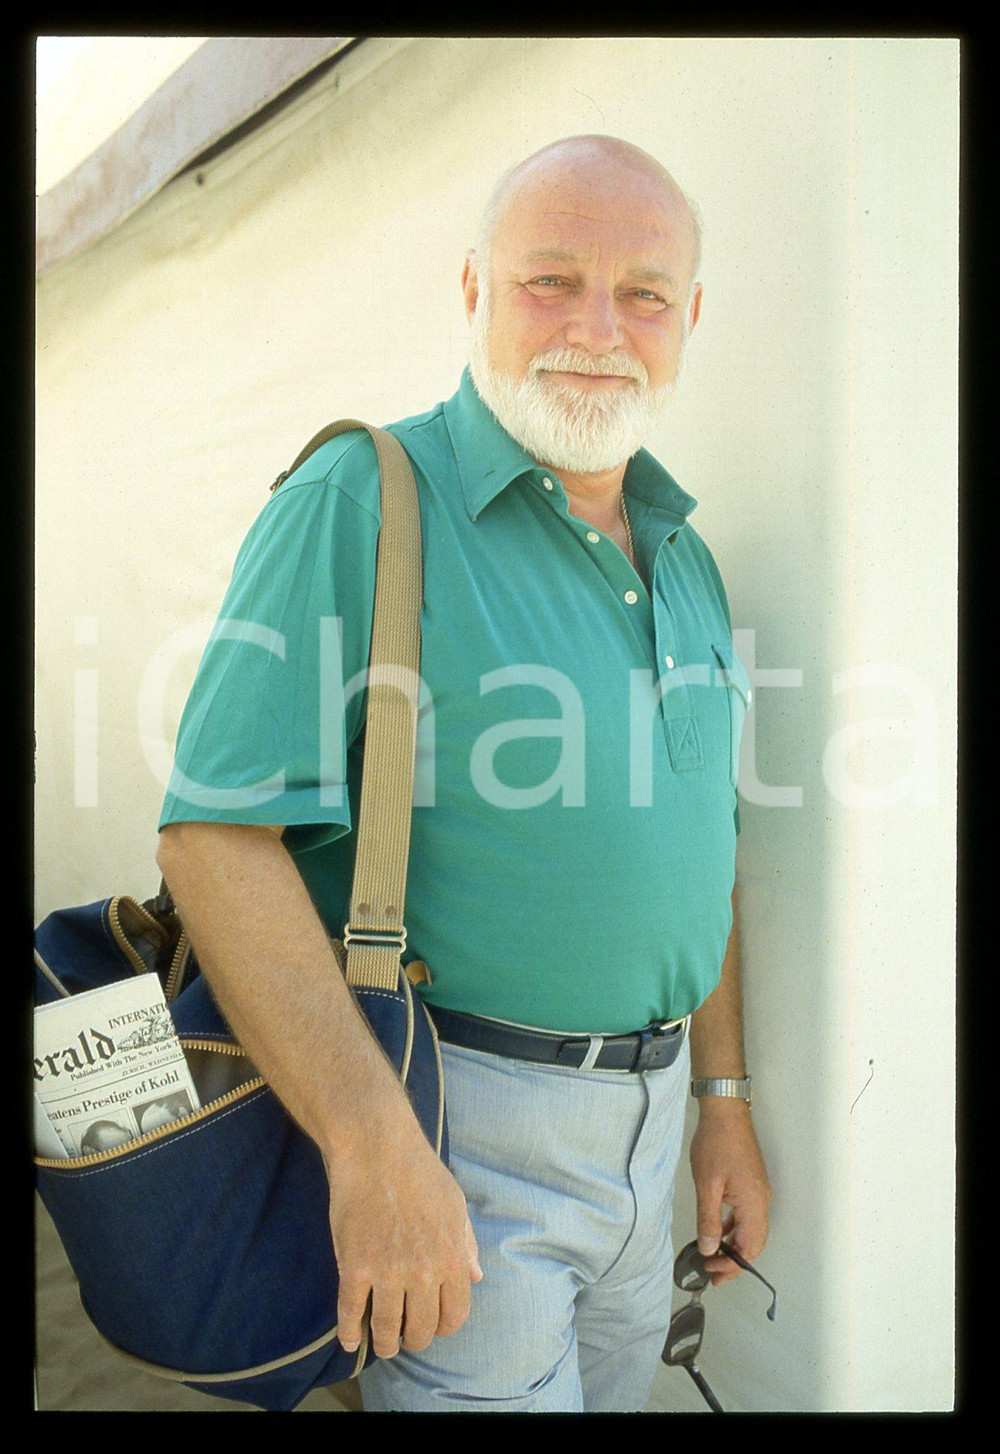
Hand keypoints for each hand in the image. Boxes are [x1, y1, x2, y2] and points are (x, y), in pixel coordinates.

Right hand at [328, 1109, 482, 1359]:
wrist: (378, 1149)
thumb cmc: (420, 1172)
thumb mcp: (455, 1205)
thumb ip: (466, 1245)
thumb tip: (475, 1277)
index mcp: (453, 1259)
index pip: (454, 1315)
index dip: (443, 1326)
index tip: (433, 1325)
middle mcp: (424, 1274)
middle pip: (421, 1329)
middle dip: (414, 1338)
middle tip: (405, 1335)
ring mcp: (387, 1273)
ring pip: (386, 1328)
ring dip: (384, 1342)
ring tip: (382, 1343)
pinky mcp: (354, 1268)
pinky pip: (351, 1313)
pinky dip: (350, 1332)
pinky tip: (350, 1340)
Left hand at [689, 1100, 770, 1285]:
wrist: (725, 1113)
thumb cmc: (717, 1143)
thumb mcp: (707, 1186)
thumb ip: (708, 1220)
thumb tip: (709, 1248)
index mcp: (754, 1204)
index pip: (748, 1248)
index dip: (732, 1266)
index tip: (713, 1274)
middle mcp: (762, 1201)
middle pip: (753, 1243)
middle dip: (734, 1261)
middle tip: (713, 1273)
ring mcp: (758, 1192)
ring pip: (751, 1230)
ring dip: (733, 1245)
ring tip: (713, 1256)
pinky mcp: (752, 1184)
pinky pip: (747, 1215)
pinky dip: (734, 1228)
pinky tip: (719, 1230)